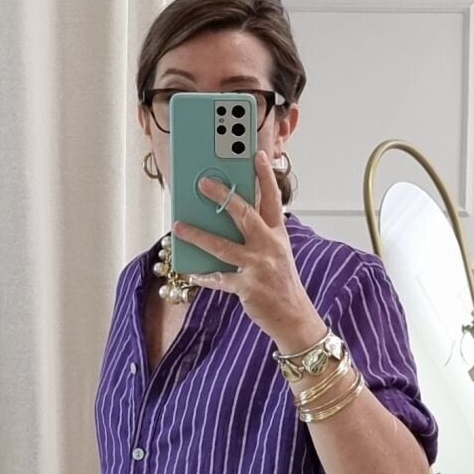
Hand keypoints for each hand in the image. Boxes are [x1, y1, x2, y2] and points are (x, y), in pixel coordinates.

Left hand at [171, 152, 325, 352]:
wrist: (294, 318)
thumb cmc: (281, 284)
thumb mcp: (277, 254)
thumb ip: (257, 236)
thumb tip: (224, 220)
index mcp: (278, 235)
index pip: (272, 199)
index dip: (265, 176)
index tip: (256, 155)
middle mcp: (269, 246)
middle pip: (244, 214)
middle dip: (222, 196)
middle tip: (203, 183)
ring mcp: (258, 267)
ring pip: (223, 246)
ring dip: (198, 235)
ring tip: (179, 226)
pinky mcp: (248, 288)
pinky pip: (220, 279)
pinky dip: (204, 276)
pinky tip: (191, 271)